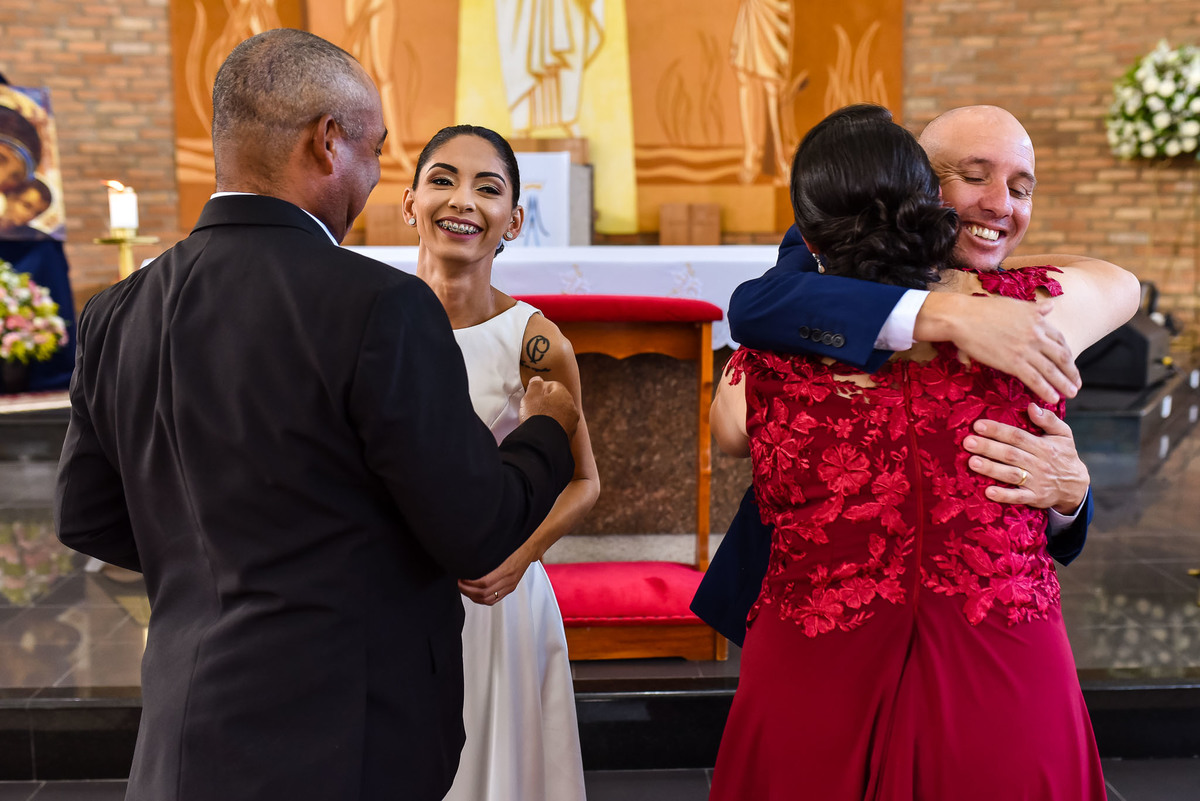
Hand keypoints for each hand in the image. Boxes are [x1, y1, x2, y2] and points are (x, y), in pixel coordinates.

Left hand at [459, 543, 535, 605]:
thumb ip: (486, 555)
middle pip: (484, 593)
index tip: (461, 577)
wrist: (530, 547)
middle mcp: (508, 580)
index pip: (484, 582)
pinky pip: (494, 600)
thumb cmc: (515, 545)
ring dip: (473, 596)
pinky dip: (482, 599)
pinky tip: (475, 594)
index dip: (470, 583)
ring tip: (465, 588)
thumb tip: (469, 558)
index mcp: (505, 569)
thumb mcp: (500, 548)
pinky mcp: (510, 588)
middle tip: (459, 583)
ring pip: (488, 599)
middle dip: (468, 590)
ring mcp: (509, 585)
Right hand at [519, 376, 579, 437]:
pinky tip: (543, 430)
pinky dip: (553, 427)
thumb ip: (535, 385)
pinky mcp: (569, 436)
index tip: (532, 395)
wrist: (543, 442)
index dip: (541, 388)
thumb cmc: (537, 416)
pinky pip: (560, 427)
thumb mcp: (531, 395)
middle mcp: (571, 408)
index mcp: (564, 395)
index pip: (553, 385)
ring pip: (560, 414)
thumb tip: (538, 380)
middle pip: (558, 400)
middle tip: (534, 407)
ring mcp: (572, 423)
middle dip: (547, 402)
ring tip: (538, 420)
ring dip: (551, 415)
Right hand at [922, 293, 1080, 403]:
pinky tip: (1053, 399)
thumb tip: (1051, 306)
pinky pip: (1035, 379)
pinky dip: (1046, 390)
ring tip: (1071, 394)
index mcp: (1037, 320)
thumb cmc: (983, 309)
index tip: (1070, 364)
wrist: (963, 317)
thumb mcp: (1015, 304)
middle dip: (1071, 372)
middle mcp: (1036, 335)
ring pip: (1051, 370)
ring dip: (1063, 384)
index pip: (1060, 340)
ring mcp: (1025, 349)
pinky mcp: (1013, 362)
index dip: (1067, 355)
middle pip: (1061, 356)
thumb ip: (1035, 308)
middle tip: (1076, 384)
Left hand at [964, 403, 1089, 512]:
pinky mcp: (1035, 498)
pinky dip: (1004, 495)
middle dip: (988, 447)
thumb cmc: (1063, 455)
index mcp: (1044, 446)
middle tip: (968, 442)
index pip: (1017, 436)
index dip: (998, 430)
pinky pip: (1018, 497)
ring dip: (991, 469)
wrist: (1075, 486)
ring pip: (1011, 474)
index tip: (978, 425)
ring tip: (972, 462)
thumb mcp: (1063, 434)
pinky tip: (988, 492)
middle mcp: (1039, 463)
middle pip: (1010, 454)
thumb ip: (1049, 420)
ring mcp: (1037, 482)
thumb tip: (1032, 406)